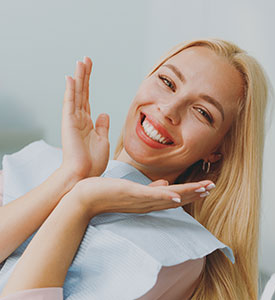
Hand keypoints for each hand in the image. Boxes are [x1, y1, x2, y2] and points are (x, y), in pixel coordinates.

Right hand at [60, 57, 109, 178]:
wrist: (84, 175)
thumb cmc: (93, 162)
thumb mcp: (102, 140)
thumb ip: (102, 126)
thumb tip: (104, 113)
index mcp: (88, 123)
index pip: (88, 98)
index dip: (89, 84)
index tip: (90, 69)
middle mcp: (79, 119)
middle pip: (82, 93)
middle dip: (85, 76)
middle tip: (86, 59)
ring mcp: (73, 120)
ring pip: (77, 94)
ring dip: (79, 78)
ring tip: (81, 62)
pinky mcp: (69, 124)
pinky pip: (70, 104)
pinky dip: (71, 91)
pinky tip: (71, 77)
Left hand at [72, 177, 214, 218]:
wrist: (84, 198)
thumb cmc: (107, 193)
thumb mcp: (132, 190)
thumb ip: (151, 189)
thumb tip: (165, 184)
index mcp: (148, 200)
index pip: (174, 197)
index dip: (190, 193)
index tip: (205, 188)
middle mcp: (147, 203)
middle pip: (176, 199)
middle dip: (194, 193)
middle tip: (211, 187)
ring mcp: (140, 200)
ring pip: (168, 197)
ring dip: (187, 194)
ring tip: (204, 188)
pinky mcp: (131, 195)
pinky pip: (151, 197)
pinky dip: (165, 197)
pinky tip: (178, 197)